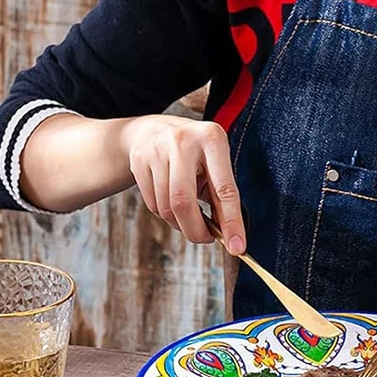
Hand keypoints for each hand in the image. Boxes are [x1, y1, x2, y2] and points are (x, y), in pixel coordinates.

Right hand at [123, 115, 245, 253]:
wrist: (153, 129)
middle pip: (183, 202)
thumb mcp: (215, 164)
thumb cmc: (195, 153)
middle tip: (206, 238)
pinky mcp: (138, 162)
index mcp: (212, 138)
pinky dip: (166, 215)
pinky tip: (172, 203)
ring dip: (180, 223)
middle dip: (195, 230)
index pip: (224, 189)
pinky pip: (152, 205)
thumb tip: (229, 237)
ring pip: (166, 207)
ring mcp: (156, 150)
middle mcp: (183, 142)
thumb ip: (222, 197)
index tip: (237, 248)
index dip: (231, 222)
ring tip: (190, 216)